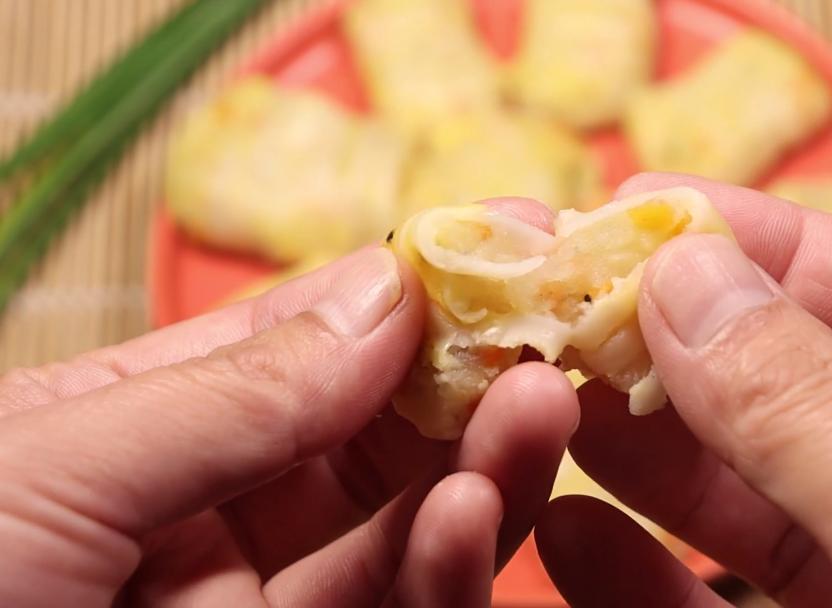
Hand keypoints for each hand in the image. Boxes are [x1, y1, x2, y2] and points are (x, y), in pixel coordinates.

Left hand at [0, 199, 578, 607]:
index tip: (502, 237)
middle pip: (371, 435)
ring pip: (400, 528)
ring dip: (480, 468)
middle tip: (549, 330)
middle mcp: (208, 518)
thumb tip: (388, 292)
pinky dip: (441, 569)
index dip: (400, 292)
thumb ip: (233, 391)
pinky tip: (464, 511)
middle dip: (463, 381)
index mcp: (136, 432)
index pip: (297, 343)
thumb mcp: (49, 469)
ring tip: (540, 407)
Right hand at [536, 173, 831, 606]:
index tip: (643, 210)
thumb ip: (817, 411)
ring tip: (542, 396)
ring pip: (753, 502)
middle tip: (563, 304)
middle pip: (804, 394)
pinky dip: (642, 578)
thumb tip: (687, 273)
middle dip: (679, 350)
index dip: (770, 247)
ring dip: (642, 456)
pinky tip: (570, 531)